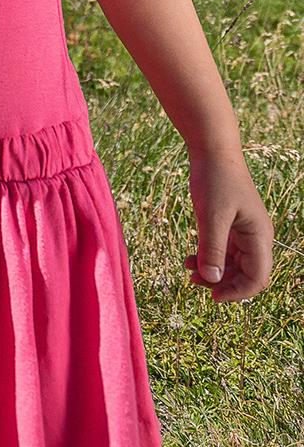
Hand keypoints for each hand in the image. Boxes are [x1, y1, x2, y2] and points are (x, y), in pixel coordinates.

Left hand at [185, 151, 273, 302]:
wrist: (212, 151)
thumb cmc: (215, 180)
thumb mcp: (211, 215)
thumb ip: (212, 248)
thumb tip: (211, 279)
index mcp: (259, 236)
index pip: (258, 277)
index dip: (237, 292)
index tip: (212, 296)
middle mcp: (256, 236)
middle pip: (246, 273)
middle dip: (222, 282)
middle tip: (194, 283)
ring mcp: (244, 230)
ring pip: (233, 263)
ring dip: (213, 270)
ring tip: (188, 272)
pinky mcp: (230, 224)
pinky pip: (223, 249)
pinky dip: (208, 256)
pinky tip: (189, 259)